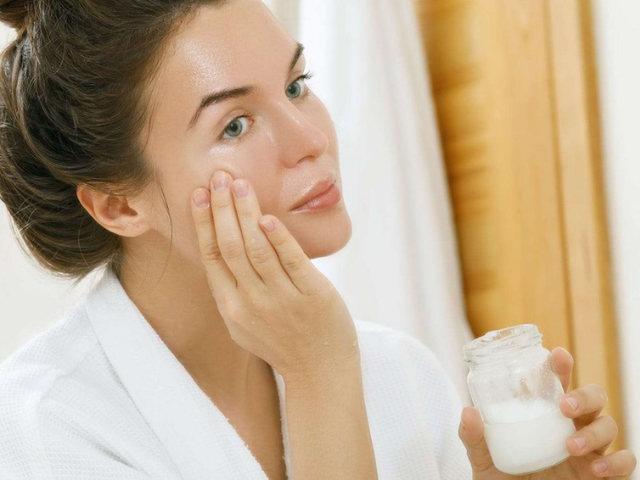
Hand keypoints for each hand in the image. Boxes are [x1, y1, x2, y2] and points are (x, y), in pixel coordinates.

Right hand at [190, 170, 358, 381]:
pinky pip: (291, 261)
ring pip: (256, 249)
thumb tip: (223, 249)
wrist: (320, 372)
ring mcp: (282, 299)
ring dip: (246, 214)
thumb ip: (233, 291)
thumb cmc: (282, 342)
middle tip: (218, 176)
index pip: (211, 256)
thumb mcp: (244, 324)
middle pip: (230, 247)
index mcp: (231, 308)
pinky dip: (278, 238)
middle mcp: (251, 303)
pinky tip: (267, 218)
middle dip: (221, 208)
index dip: (203, 223)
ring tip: (240, 185)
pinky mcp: (312, 295)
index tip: (197, 195)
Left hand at [458, 347, 636, 478]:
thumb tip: (468, 412)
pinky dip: (618, 462)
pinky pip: (626, 463)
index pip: (559, 384)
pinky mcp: (602, 475)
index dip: (562, 367)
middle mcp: (572, 428)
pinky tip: (597, 468)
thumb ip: (475, 439)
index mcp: (546, 417)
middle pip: (593, 398)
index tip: (558, 355)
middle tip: (564, 406)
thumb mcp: (484, 460)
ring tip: (570, 446)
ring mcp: (590, 451)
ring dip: (594, 431)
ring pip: (609, 425)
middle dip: (585, 395)